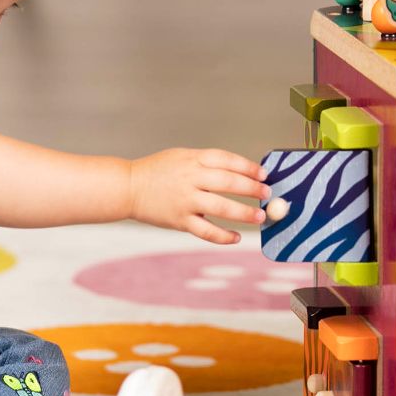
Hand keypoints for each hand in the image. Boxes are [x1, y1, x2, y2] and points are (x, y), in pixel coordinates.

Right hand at [129, 148, 269, 244]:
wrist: (128, 187)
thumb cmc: (158, 171)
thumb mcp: (182, 157)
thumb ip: (207, 163)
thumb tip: (241, 172)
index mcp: (193, 160)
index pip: (227, 160)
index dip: (248, 166)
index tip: (263, 174)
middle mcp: (190, 179)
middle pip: (228, 182)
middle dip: (252, 188)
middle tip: (267, 193)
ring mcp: (185, 201)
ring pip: (221, 207)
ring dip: (244, 212)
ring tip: (259, 216)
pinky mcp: (180, 221)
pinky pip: (206, 231)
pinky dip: (223, 236)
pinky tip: (236, 238)